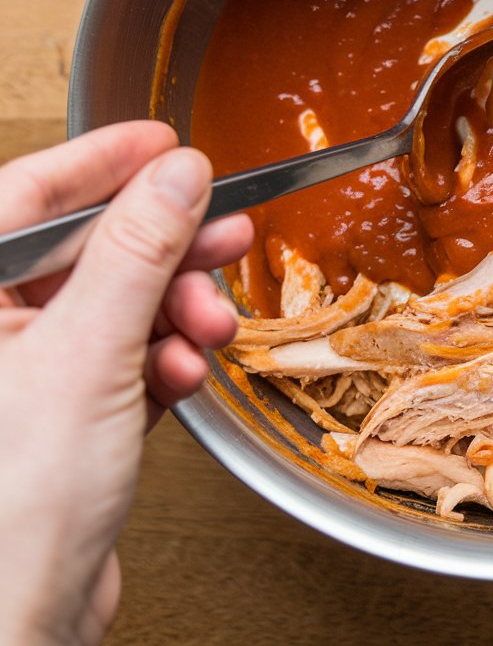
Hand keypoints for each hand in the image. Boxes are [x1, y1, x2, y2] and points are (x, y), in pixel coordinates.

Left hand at [0, 122, 251, 644]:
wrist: (18, 628)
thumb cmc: (10, 511)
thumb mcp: (88, 354)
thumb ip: (137, 253)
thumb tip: (177, 175)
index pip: (30, 195)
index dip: (105, 160)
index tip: (166, 141)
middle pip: (89, 251)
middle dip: (166, 248)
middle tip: (225, 231)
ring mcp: (25, 372)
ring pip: (116, 305)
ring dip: (175, 312)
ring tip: (210, 326)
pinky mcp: (65, 413)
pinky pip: (125, 357)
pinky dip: (163, 361)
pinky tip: (181, 376)